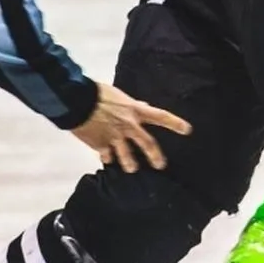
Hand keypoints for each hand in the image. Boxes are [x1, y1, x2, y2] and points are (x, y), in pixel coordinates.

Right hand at [69, 82, 191, 172]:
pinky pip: (107, 156)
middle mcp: (128, 126)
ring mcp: (115, 137)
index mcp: (134, 110)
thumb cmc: (96, 93)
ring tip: (132, 169)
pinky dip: (107, 157)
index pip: (160, 116)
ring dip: (130, 164)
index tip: (187, 130)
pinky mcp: (100, 145)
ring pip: (127, 156)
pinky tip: (106, 159)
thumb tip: (143, 105)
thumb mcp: (118, 95)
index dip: (175, 123)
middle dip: (156, 156)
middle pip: (148, 144)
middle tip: (161, 165)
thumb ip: (132, 104)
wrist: (76, 101)